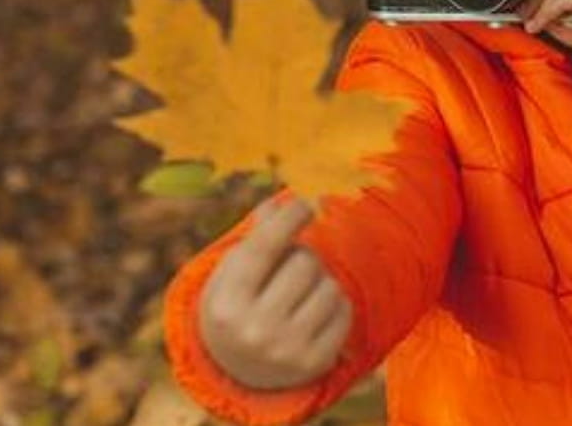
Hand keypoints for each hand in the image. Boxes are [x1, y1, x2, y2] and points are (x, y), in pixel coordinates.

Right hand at [198, 194, 353, 389]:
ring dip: (321, 280)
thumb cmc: (239, 303)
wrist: (239, 370)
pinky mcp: (316, 363)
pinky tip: (315, 312)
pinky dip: (335, 302)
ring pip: (329, 284)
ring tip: (302, 292)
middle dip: (303, 256)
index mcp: (227, 304)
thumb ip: (259, 236)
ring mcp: (287, 351)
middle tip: (292, 267)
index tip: (305, 202)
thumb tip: (282, 201)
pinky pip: (345, 309)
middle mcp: (254, 331)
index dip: (288, 217)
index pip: (265, 247)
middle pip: (304, 262)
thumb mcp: (235, 272)